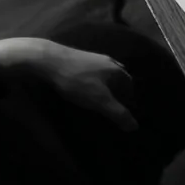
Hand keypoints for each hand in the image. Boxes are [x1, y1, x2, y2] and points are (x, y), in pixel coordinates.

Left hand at [0, 38, 137, 131]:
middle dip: (119, 89)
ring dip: (106, 84)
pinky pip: (93, 70)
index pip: (130, 84)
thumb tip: (135, 127)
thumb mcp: (99, 100)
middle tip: (113, 103)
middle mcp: (108, 61)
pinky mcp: (79, 57)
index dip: (129, 97)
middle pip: (119, 77)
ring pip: (106, 73)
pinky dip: (94, 79)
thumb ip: (117, 113)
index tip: (124, 108)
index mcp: (116, 70)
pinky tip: (84, 86)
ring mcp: (93, 57)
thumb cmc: (77, 81)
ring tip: (99, 96)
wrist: (49, 60)